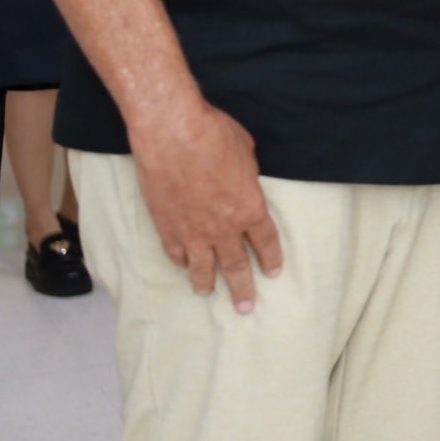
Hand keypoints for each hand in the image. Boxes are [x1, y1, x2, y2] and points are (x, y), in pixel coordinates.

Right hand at [131, 99, 282, 313]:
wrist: (172, 133)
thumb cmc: (213, 135)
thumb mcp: (247, 152)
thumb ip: (247, 174)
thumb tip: (243, 179)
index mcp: (250, 207)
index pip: (265, 241)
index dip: (270, 258)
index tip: (273, 272)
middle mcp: (224, 226)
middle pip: (236, 264)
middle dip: (242, 287)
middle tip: (246, 307)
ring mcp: (193, 230)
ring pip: (202, 266)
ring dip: (207, 282)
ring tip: (209, 293)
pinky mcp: (167, 227)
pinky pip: (175, 253)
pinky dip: (180, 261)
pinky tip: (183, 266)